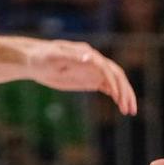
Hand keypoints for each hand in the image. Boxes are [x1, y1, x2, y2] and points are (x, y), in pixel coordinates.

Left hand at [23, 39, 137, 115]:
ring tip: (129, 111)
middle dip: (125, 91)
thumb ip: (72, 56)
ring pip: (114, 82)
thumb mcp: (54, 56)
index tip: (116, 97)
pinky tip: (121, 106)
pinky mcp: (89, 79)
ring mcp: (92, 70)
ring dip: (124, 95)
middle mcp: (93, 61)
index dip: (113, 82)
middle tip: (130, 109)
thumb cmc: (42, 56)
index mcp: (87, 53)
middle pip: (115, 75)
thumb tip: (90, 57)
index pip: (106, 67)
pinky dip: (116, 96)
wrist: (33, 61)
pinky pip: (107, 87)